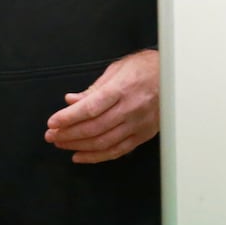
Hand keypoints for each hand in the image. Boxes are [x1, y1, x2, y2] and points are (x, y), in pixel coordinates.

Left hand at [44, 49, 159, 163]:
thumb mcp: (117, 69)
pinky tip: (81, 156)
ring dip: (79, 145)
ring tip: (62, 144)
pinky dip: (97, 156)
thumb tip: (71, 100)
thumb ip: (94, 88)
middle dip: (69, 133)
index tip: (53, 122)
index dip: (69, 117)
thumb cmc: (145, 68)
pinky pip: (118, 150)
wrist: (174, 76)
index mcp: (122, 88)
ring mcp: (138, 124)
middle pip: (95, 127)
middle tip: (51, 135)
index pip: (91, 107)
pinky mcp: (143, 135)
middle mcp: (130, 108)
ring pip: (104, 142)